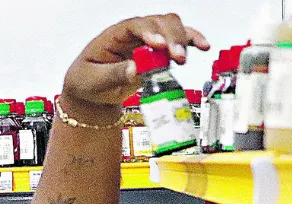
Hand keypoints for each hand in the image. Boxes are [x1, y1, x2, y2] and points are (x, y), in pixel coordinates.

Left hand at [61, 14, 209, 121]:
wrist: (92, 92)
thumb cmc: (88, 81)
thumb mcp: (94, 80)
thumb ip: (114, 75)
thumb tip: (134, 69)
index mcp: (114, 36)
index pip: (134, 26)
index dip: (148, 33)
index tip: (158, 45)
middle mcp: (134, 33)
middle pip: (158, 22)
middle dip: (170, 37)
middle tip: (176, 57)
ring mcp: (148, 41)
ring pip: (171, 27)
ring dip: (182, 39)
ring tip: (183, 58)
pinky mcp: (158, 52)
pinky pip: (179, 40)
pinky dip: (192, 41)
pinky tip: (203, 46)